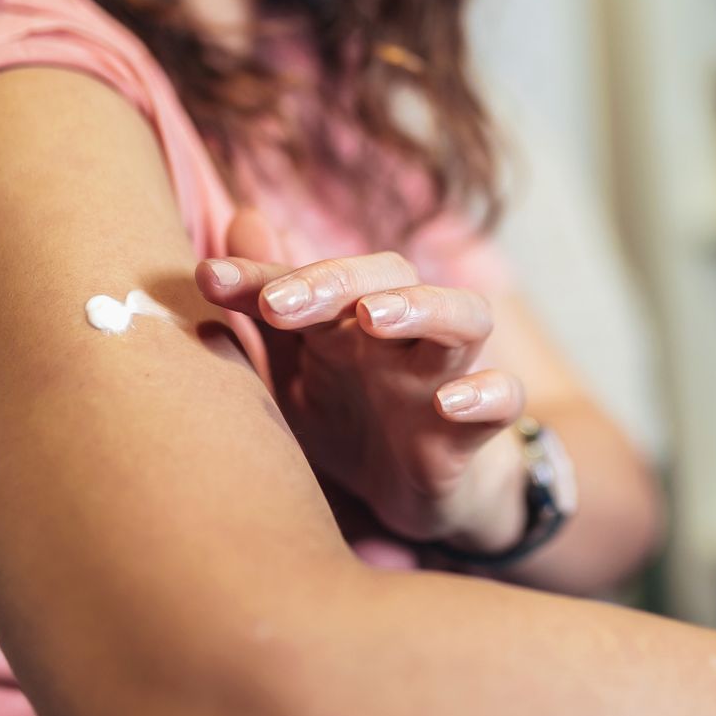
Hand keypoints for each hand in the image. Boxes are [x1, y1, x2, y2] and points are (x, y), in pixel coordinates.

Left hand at [195, 207, 529, 552]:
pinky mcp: (474, 430)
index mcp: (348, 317)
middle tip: (280, 305)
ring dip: (424, 306)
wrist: (410, 496)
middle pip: (392, 274)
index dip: (260, 275)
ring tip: (376, 316)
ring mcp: (443, 376)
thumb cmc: (349, 416)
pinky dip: (486, 394)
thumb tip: (241, 218)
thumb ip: (266, 304)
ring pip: (465, 317)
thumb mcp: (295, 366)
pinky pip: (505, 398)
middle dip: (337, 280)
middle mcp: (401, 335)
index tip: (210, 280)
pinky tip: (451, 402)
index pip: (310, 278)